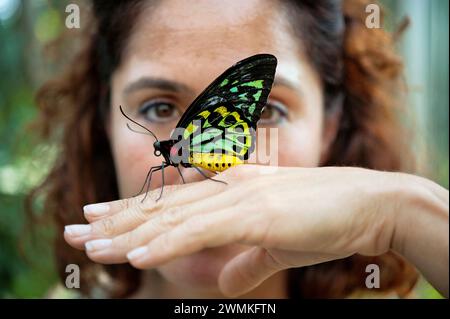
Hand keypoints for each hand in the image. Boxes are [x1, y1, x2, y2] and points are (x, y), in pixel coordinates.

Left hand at [64, 165, 447, 296]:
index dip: (132, 212)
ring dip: (130, 235)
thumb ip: (244, 258)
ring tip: (91, 247)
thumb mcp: (275, 242)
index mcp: (230, 191)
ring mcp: (239, 199)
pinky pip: (201, 231)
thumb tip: (226, 282)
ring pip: (172, 218)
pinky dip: (167, 243)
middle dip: (115, 221)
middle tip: (75, 230)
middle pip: (161, 207)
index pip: (171, 202)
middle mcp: (227, 189)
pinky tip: (137, 255)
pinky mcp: (254, 214)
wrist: (365, 203)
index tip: (100, 220)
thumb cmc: (322, 219)